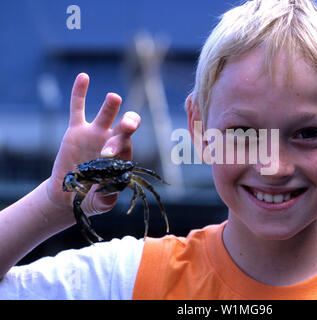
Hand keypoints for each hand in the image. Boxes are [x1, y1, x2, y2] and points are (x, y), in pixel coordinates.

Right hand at [46, 73, 140, 217]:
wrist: (70, 194)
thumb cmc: (90, 198)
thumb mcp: (99, 203)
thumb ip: (107, 199)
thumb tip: (110, 193)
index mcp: (121, 158)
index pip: (126, 148)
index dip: (120, 148)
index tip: (106, 155)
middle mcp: (111, 142)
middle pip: (124, 128)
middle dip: (127, 124)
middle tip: (127, 124)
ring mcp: (95, 134)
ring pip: (106, 115)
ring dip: (111, 106)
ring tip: (114, 97)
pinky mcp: (76, 130)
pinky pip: (78, 108)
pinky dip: (80, 93)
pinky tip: (83, 76)